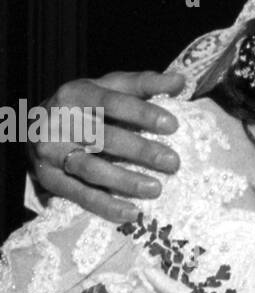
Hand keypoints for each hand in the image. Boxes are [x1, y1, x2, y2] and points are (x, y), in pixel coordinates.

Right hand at [29, 70, 186, 223]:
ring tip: (156, 189)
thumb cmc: (84, 107)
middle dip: (141, 150)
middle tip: (173, 162)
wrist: (37, 129)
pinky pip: (80, 195)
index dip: (142, 113)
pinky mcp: (50, 179)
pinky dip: (107, 205)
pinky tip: (132, 212)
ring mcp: (51, 152)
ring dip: (125, 181)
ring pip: (91, 169)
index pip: (111, 102)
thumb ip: (142, 84)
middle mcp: (59, 122)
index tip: (172, 125)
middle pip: (103, 137)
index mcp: (75, 94)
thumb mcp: (108, 88)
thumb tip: (180, 80)